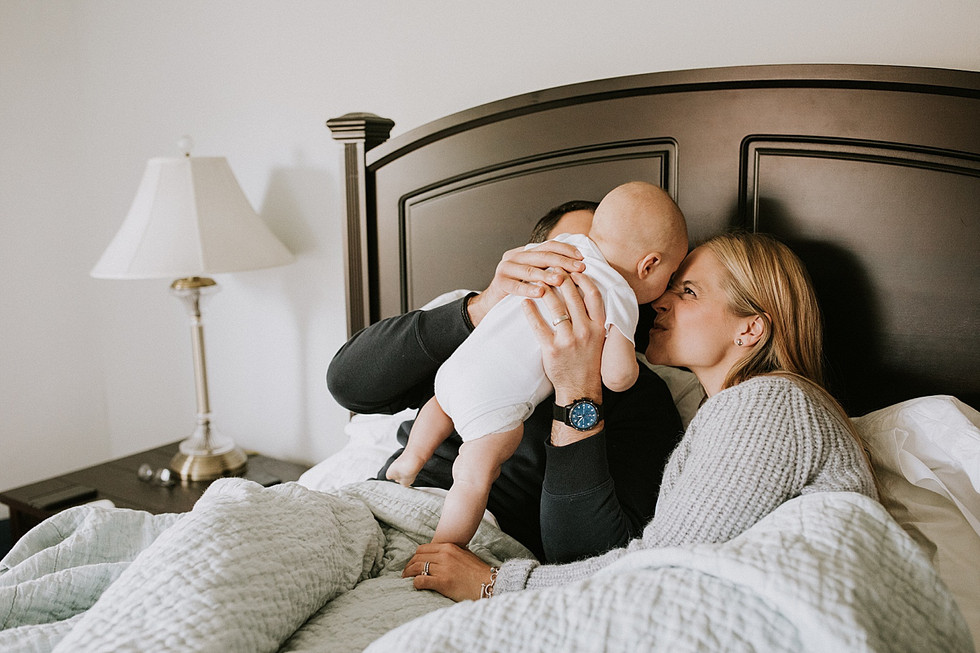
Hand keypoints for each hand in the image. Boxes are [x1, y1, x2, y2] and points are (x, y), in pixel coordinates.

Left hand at [403, 542, 495, 601]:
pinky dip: (416, 583)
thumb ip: (451, 552)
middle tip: (406, 573)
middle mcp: (444, 555)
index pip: (423, 549)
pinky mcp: (443, 582)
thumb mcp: (465, 554)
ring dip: (409, 574)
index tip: (412, 563)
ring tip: (406, 579)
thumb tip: (439, 553)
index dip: (414, 557)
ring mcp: (443, 568)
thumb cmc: (478, 571)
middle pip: (418, 557)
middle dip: (409, 565)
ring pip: (417, 567)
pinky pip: (421, 580)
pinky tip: (416, 585)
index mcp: (449, 547)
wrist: (490, 583)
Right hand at [468, 240, 585, 325]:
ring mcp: (505, 268)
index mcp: (525, 252)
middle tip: (579, 268)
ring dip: (547, 275)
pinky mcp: (499, 283)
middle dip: (563, 262)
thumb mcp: (536, 277)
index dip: (566, 250)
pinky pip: (516, 286)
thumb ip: (550, 269)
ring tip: (561, 280)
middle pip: (542, 256)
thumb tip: (579, 265)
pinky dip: (529, 289)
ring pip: (530, 270)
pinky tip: (541, 293)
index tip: (582, 258)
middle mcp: (514, 257)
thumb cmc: (521, 293)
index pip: (548, 245)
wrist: (492, 306)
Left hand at [523, 272, 605, 442]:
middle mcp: (586, 331)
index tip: (574, 270)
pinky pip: (539, 325)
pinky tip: (524, 302)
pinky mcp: (553, 349)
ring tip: (537, 280)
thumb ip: (593, 319)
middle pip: (573, 296)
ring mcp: (569, 340)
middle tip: (551, 269)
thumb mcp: (597, 339)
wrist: (580, 389)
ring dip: (545, 290)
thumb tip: (584, 295)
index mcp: (598, 327)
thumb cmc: (587, 362)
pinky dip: (530, 311)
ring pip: (556, 306)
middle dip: (561, 278)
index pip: (594, 295)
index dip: (584, 279)